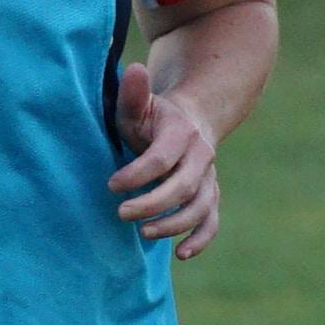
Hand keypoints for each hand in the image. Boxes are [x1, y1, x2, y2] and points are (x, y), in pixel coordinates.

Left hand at [104, 55, 225, 256]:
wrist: (193, 120)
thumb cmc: (155, 117)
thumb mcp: (142, 104)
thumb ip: (135, 94)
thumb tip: (135, 69)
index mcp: (182, 134)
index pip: (163, 158)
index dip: (138, 174)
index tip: (112, 185)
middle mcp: (201, 157)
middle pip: (184, 186)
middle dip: (153, 203)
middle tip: (122, 213)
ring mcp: (208, 179)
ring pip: (201, 206)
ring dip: (174, 223)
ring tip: (144, 234)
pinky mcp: (209, 196)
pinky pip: (211, 220)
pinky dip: (201, 238)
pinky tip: (181, 254)